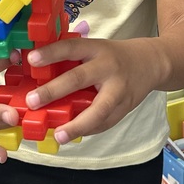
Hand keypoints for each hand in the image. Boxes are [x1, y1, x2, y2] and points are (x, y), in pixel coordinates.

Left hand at [24, 38, 161, 145]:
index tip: (31, 59)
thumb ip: (73, 59)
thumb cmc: (114, 56)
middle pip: (79, 79)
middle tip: (33, 101)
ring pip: (98, 110)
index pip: (70, 48)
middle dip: (54, 91)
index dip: (51, 53)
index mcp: (96, 49)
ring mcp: (118, 89)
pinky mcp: (126, 107)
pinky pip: (106, 123)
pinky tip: (73, 135)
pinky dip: (89, 130)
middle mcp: (107, 67)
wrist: (151, 63)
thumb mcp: (95, 48)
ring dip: (77, 125)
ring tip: (58, 135)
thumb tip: (38, 71)